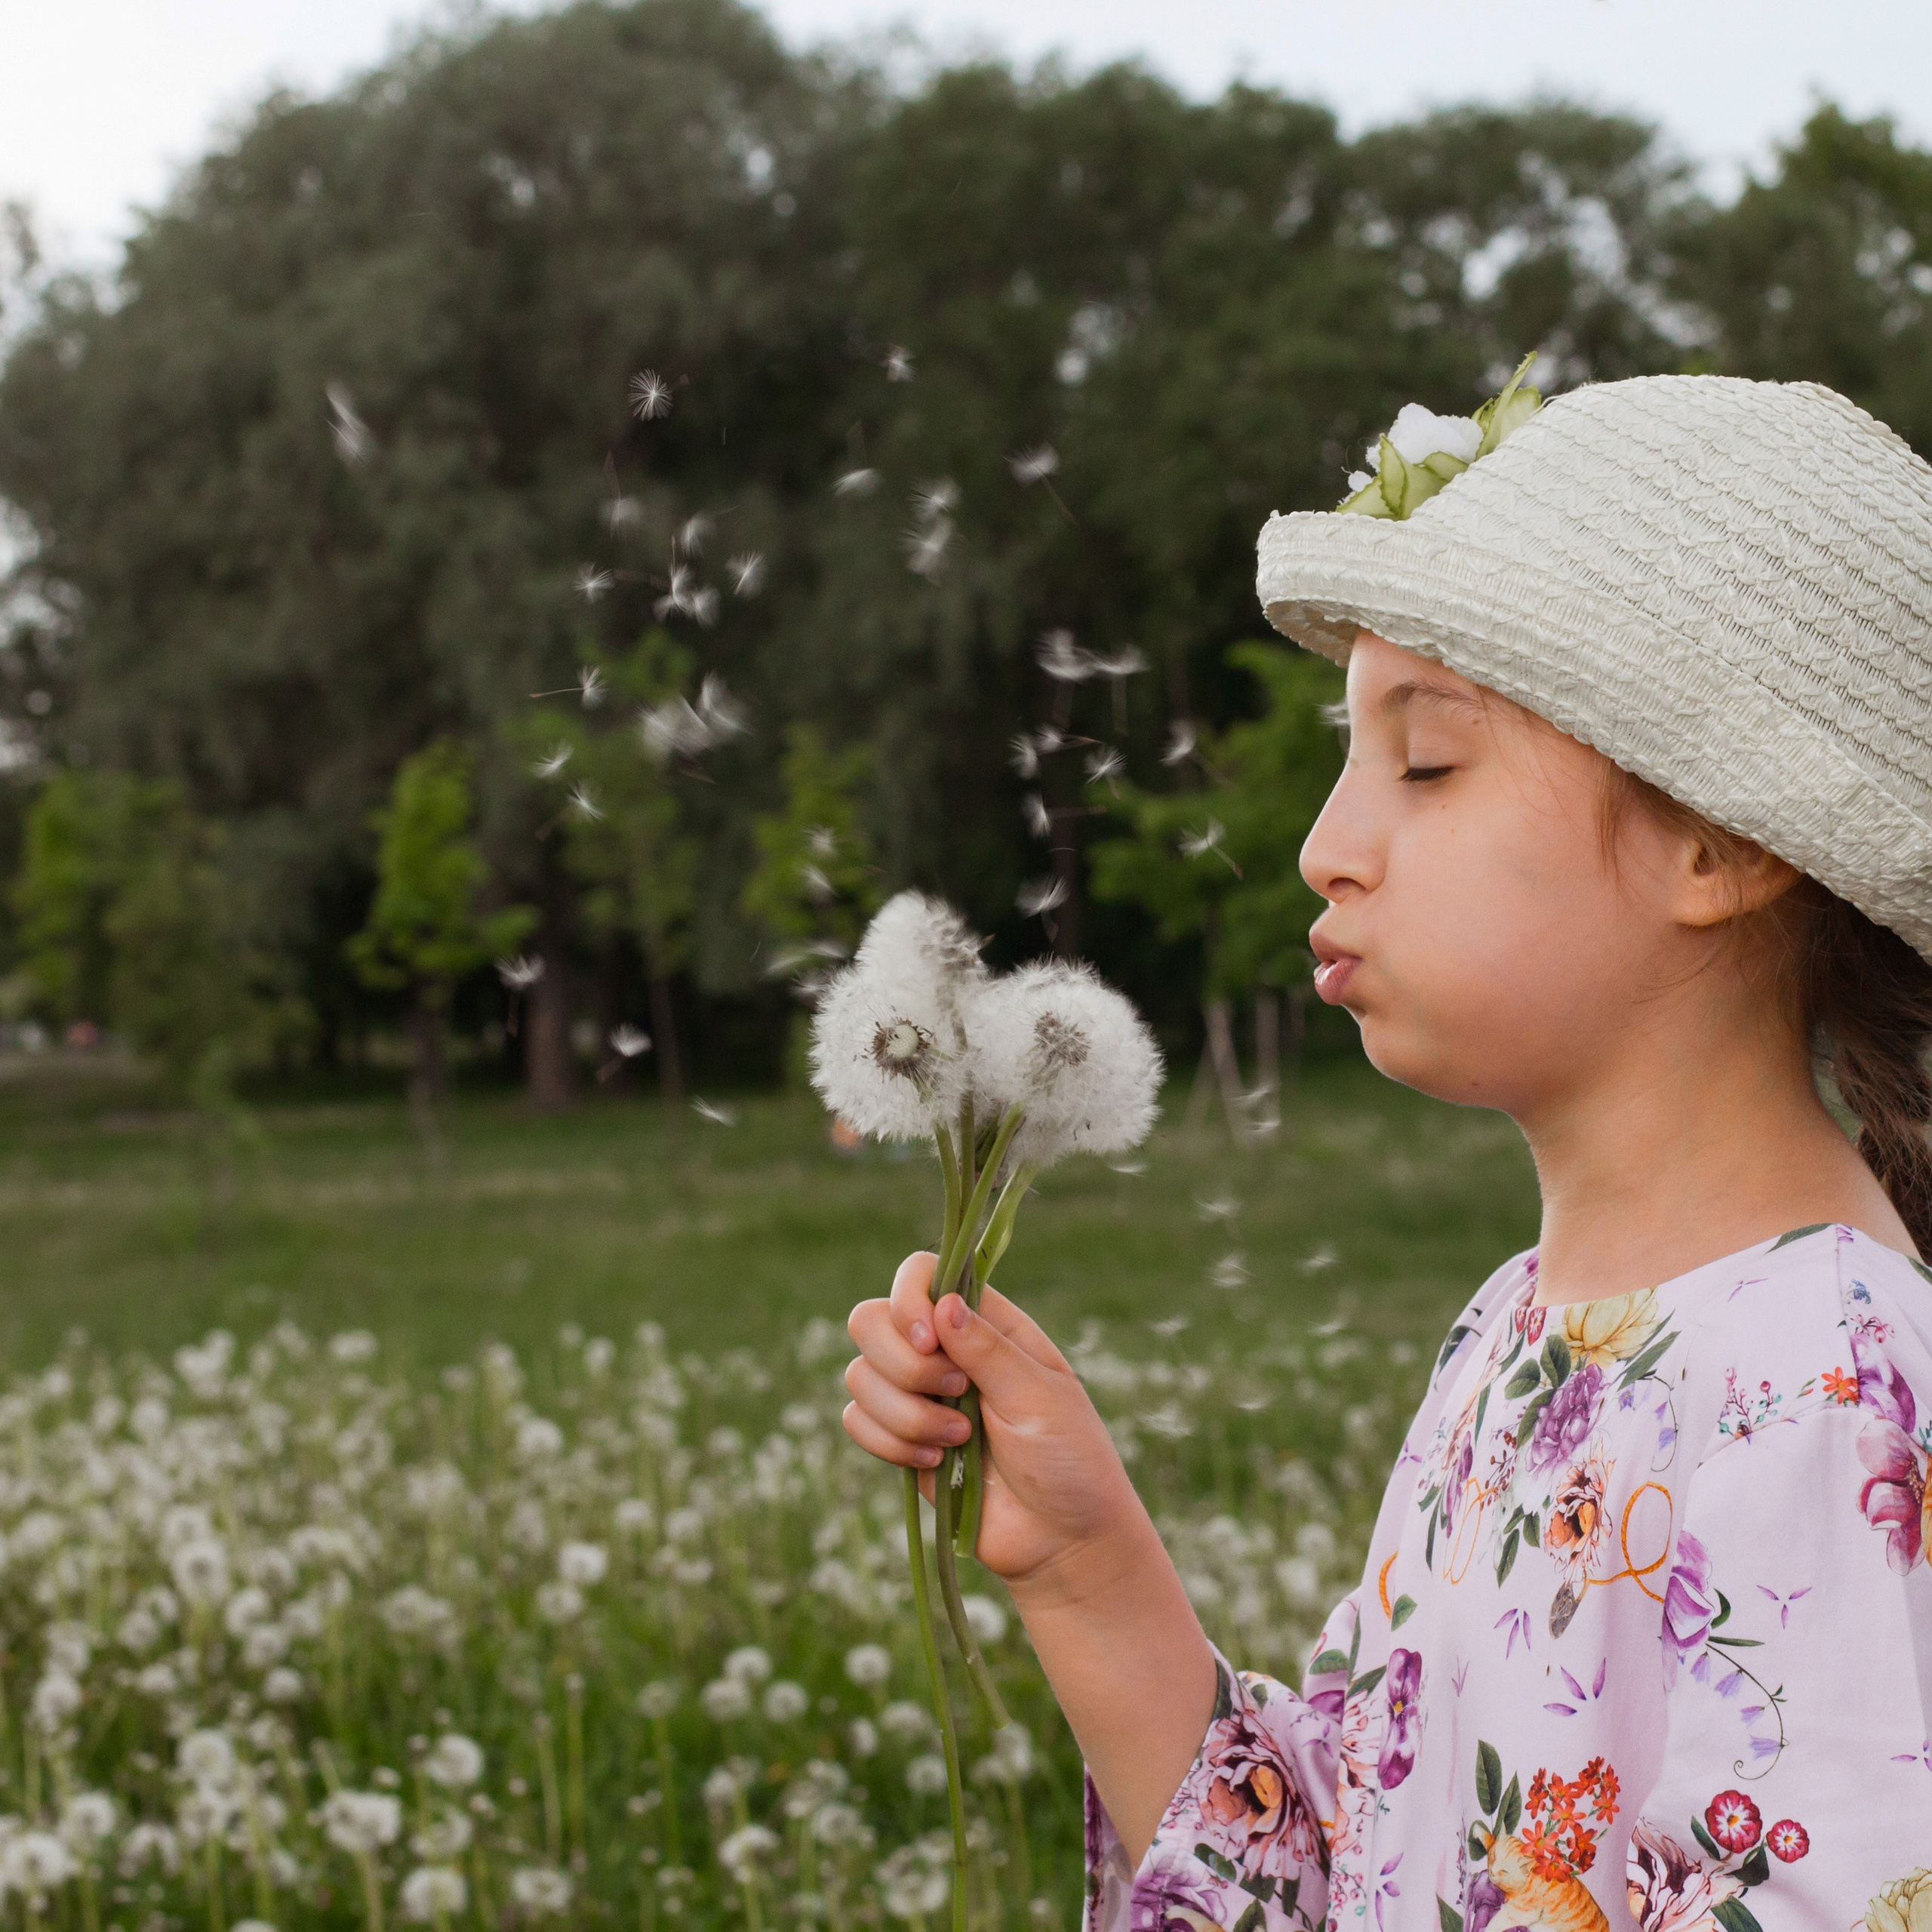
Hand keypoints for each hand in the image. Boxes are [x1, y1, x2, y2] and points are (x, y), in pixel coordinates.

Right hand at [843, 1252, 1141, 1593]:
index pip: (921, 1274)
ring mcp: (918, 1395)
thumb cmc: (1069, 1460)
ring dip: (906, 1415)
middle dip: (903, 1365)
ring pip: (859, 1375)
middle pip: (870, 1319)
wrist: (1062, 1540)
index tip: (928, 1340)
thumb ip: (988, 1349)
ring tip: (959, 1443)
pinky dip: (890, 1444)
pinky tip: (936, 1464)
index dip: (907, 1299)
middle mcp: (944, 1350)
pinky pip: (857, 1421)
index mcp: (986, 1323)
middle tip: (956, 1393)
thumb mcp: (1040, 1397)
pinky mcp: (901, 1440)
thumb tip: (941, 1303)